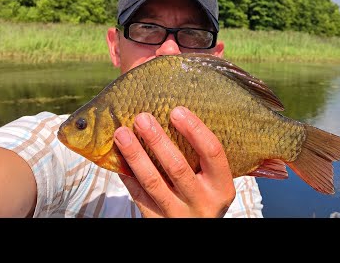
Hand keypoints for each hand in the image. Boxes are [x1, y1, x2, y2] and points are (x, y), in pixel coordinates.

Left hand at [113, 106, 235, 217]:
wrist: (195, 228)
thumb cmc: (204, 198)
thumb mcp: (213, 182)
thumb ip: (202, 158)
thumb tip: (175, 116)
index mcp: (221, 188)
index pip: (212, 152)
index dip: (195, 130)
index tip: (177, 111)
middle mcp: (203, 203)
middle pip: (178, 167)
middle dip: (157, 140)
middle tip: (142, 118)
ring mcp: (179, 214)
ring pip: (153, 182)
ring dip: (135, 155)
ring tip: (122, 134)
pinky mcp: (158, 221)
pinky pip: (138, 196)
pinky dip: (127, 175)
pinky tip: (117, 158)